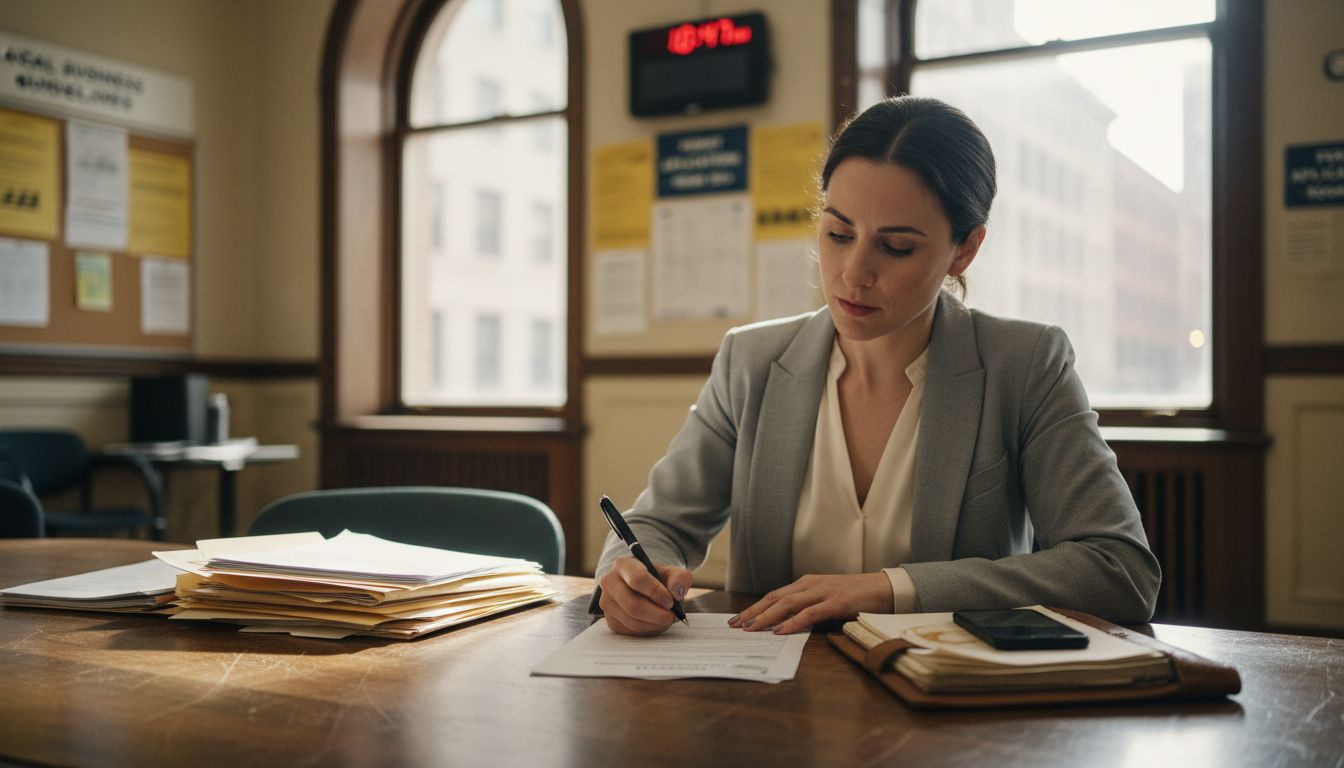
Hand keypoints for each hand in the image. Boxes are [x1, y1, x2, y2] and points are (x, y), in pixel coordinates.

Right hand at [597, 556, 692, 635]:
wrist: (642, 587)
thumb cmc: (656, 579)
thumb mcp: (672, 572)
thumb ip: (680, 578)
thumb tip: (677, 592)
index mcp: (624, 564)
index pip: (637, 579)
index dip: (655, 592)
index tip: (670, 602)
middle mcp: (610, 582)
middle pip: (632, 604)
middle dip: (657, 614)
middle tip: (672, 616)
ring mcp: (607, 602)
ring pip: (632, 620)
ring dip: (654, 623)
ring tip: (667, 618)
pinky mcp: (611, 620)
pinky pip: (631, 631)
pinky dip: (648, 630)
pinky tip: (656, 622)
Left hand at [728, 573, 893, 634]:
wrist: (885, 588)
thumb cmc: (856, 596)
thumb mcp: (827, 599)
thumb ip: (809, 607)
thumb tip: (786, 623)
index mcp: (807, 583)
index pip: (774, 595)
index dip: (754, 607)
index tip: (738, 619)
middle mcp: (811, 584)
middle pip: (775, 598)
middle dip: (753, 612)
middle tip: (735, 625)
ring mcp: (823, 592)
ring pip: (788, 604)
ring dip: (766, 617)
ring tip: (750, 628)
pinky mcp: (837, 602)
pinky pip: (810, 613)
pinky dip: (793, 622)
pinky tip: (781, 631)